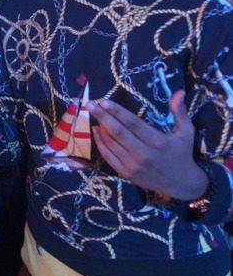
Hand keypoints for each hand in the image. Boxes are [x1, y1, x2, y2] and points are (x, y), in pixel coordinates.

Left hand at [86, 90, 208, 199]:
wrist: (181, 184)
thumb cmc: (182, 153)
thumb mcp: (186, 132)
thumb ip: (180, 112)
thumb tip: (179, 91)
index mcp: (157, 142)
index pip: (133, 124)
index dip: (117, 112)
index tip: (104, 101)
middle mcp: (143, 154)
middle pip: (117, 132)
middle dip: (102, 116)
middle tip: (89, 104)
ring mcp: (132, 166)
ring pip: (110, 144)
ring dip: (100, 127)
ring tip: (93, 114)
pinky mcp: (126, 174)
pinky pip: (108, 156)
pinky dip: (100, 143)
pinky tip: (96, 131)